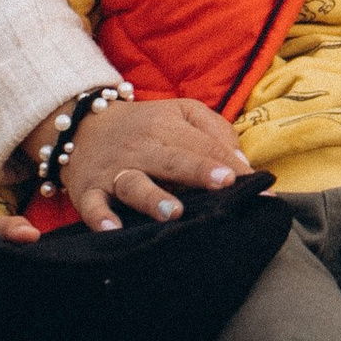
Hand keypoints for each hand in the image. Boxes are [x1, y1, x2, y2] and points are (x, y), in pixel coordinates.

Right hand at [22, 94, 250, 236]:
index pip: (203, 144)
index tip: (256, 182)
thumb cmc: (146, 125)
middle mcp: (141, 147)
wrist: (83, 124)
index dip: (229, 163)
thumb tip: (241, 165)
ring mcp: (113, 170)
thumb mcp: (182, 112)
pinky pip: (92, 205)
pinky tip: (113, 228)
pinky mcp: (88, 190)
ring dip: (153, 198)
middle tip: (226, 185)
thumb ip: (215, 132)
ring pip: (134, 183)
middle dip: (199, 171)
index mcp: (167, 126)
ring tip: (175, 212)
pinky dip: (100, 217)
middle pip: (173, 159)